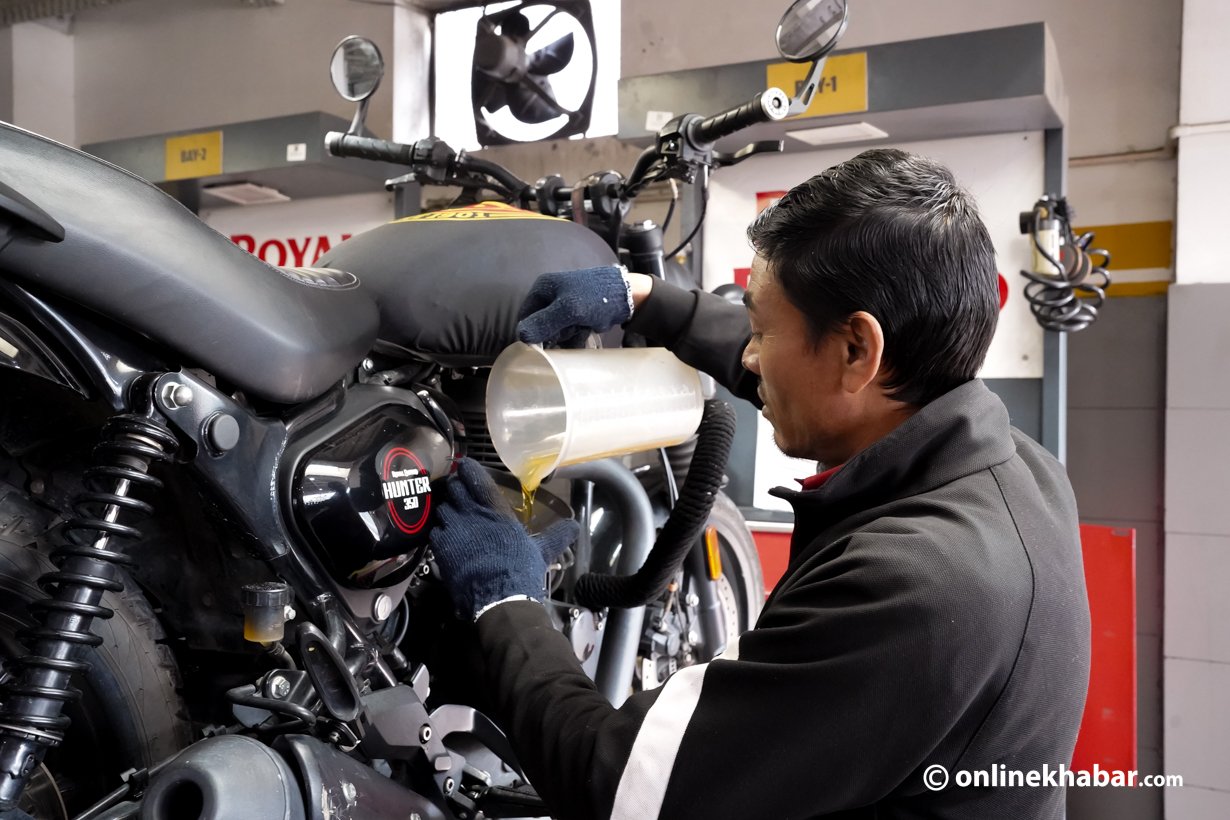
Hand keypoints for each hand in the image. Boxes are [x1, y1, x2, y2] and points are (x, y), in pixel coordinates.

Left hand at [429, 458, 579, 619]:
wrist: (499, 596)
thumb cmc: (521, 570)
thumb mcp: (543, 550)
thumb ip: (557, 535)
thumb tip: (574, 526)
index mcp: (497, 511)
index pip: (477, 479)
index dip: (469, 470)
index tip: (466, 467)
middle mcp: (473, 514)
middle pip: (455, 489)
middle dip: (456, 489)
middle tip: (459, 494)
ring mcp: (454, 529)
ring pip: (443, 509)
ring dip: (448, 512)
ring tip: (454, 519)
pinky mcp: (441, 547)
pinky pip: (435, 532)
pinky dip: (441, 533)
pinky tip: (447, 541)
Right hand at [516, 266, 632, 347]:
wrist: (626, 295)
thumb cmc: (595, 297)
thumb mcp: (567, 310)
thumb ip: (543, 323)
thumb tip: (521, 336)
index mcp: (543, 288)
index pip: (526, 315)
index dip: (532, 331)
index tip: (542, 343)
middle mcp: (551, 295)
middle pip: (542, 325)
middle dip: (556, 332)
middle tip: (570, 328)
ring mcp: (565, 306)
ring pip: (557, 331)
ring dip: (569, 334)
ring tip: (582, 326)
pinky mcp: (577, 315)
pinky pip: (570, 331)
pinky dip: (577, 334)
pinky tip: (587, 330)